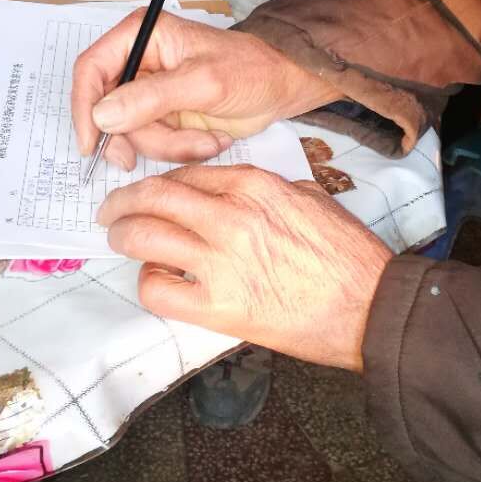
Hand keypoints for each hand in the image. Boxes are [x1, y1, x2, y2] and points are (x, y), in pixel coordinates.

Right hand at [72, 11, 331, 169]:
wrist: (282, 88)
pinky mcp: (164, 118)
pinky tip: (209, 139)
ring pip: (132, 135)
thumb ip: (152, 98)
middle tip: (173, 145)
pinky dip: (181, 150)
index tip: (92, 145)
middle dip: (143, 135)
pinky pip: (154, 145)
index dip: (84, 108)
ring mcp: (149, 94)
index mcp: (141, 36)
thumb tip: (103, 115)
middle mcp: (138, 63)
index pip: (90, 70)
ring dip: (170, 145)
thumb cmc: (251, 69)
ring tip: (206, 137)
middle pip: (109, 111)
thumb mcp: (204, 82)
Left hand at [98, 164, 392, 370]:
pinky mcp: (218, 307)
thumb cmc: (349, 256)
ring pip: (144, 237)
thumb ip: (266, 190)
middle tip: (110, 211)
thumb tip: (230, 194)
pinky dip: (148, 282)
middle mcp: (231, 217)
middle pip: (154, 197)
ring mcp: (220, 262)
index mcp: (256, 186)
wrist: (370, 307)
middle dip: (123, 202)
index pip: (186, 174)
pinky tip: (157, 280)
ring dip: (124, 236)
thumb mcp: (310, 198)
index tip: (149, 192)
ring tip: (119, 241)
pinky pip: (158, 289)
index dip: (159, 182)